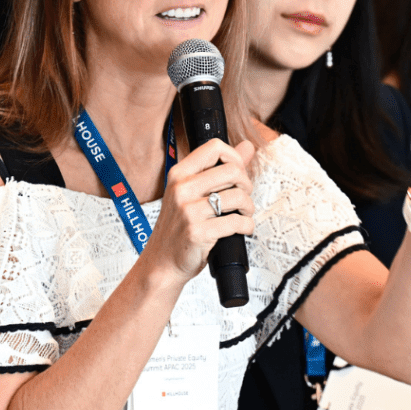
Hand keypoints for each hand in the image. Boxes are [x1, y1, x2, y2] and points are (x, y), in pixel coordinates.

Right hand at [142, 138, 255, 284]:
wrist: (161, 263)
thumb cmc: (178, 227)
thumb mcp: (191, 193)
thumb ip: (219, 168)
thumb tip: (247, 146)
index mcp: (179, 174)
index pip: (215, 147)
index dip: (235, 157)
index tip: (238, 173)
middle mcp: (181, 188)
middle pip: (232, 171)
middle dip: (246, 185)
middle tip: (243, 198)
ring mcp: (188, 211)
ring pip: (238, 197)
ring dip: (248, 208)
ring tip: (243, 214)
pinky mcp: (198, 232)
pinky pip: (236, 222)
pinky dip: (246, 226)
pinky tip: (242, 229)